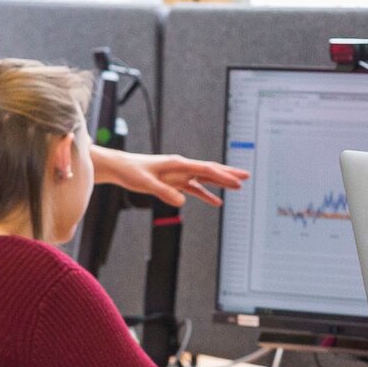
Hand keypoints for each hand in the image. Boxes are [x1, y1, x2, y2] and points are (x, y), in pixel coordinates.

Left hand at [92, 148, 248, 207]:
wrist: (120, 168)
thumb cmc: (131, 171)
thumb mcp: (146, 183)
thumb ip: (164, 192)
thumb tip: (182, 201)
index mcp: (177, 164)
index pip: (205, 169)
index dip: (222, 175)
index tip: (237, 180)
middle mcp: (181, 167)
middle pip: (210, 170)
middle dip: (228, 173)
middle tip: (246, 176)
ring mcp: (179, 174)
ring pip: (205, 178)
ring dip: (221, 182)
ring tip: (238, 186)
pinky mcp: (174, 182)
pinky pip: (195, 188)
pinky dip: (206, 194)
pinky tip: (216, 202)